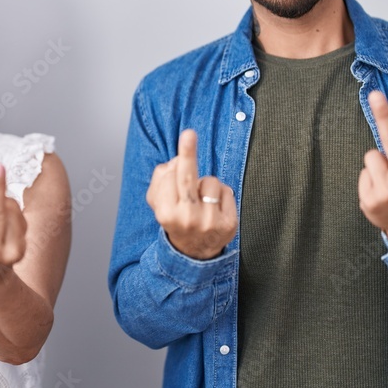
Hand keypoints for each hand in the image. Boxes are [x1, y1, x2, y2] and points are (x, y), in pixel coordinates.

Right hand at [146, 129, 236, 259]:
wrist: (193, 253)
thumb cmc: (175, 219)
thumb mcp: (158, 204)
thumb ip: (161, 179)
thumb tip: (177, 161)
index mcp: (166, 213)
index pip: (171, 176)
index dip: (176, 166)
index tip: (181, 147)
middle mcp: (187, 218)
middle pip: (187, 178)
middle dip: (188, 154)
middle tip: (189, 133)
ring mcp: (209, 222)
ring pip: (210, 181)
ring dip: (207, 184)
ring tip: (202, 200)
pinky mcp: (228, 224)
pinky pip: (226, 191)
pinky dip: (221, 194)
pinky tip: (215, 207)